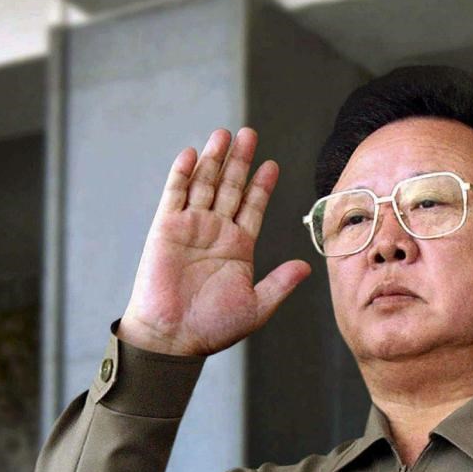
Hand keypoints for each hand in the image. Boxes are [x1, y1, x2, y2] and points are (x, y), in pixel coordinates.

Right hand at [118, 127, 310, 355]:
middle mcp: (216, 232)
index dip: (262, 186)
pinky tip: (192, 154)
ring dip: (214, 159)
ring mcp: (190, 227)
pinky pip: (175, 195)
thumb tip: (306, 266)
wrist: (174, 337)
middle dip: (240, 161)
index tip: (272, 165)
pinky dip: (182, 174)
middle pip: (230, 187)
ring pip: (204, 184)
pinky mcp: (165, 228)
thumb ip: (279, 283)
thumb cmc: (213, 328)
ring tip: (225, 134)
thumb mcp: (256, 306)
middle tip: (250, 134)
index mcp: (238, 247)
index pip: (253, 207)